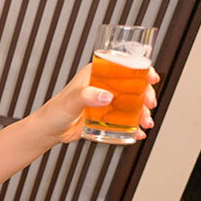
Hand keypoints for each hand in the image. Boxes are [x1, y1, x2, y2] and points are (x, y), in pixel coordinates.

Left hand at [33, 64, 159, 143]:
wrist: (48, 132)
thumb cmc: (54, 112)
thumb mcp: (72, 101)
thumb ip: (87, 96)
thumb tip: (107, 96)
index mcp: (96, 74)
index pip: (123, 67)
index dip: (141, 70)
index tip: (152, 78)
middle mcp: (103, 86)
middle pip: (132, 86)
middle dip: (145, 95)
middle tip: (149, 105)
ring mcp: (105, 101)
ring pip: (131, 103)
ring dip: (142, 112)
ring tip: (146, 123)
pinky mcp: (104, 117)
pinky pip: (124, 119)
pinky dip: (133, 126)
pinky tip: (138, 133)